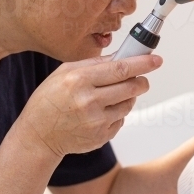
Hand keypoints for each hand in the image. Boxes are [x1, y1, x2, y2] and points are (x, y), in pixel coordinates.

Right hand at [16, 53, 162, 158]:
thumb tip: (120, 56)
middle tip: (140, 79)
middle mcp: (89, 101)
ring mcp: (96, 122)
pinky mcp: (101, 137)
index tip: (156, 60)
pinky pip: (121, 120)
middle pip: (131, 87)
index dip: (142, 63)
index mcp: (79, 80)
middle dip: (141, 81)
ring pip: (128, 104)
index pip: (120, 69)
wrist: (38, 136)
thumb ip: (92, 64)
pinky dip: (116, 114)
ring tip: (110, 97)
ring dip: (128, 98)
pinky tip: (99, 113)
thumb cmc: (48, 101)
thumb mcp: (63, 73)